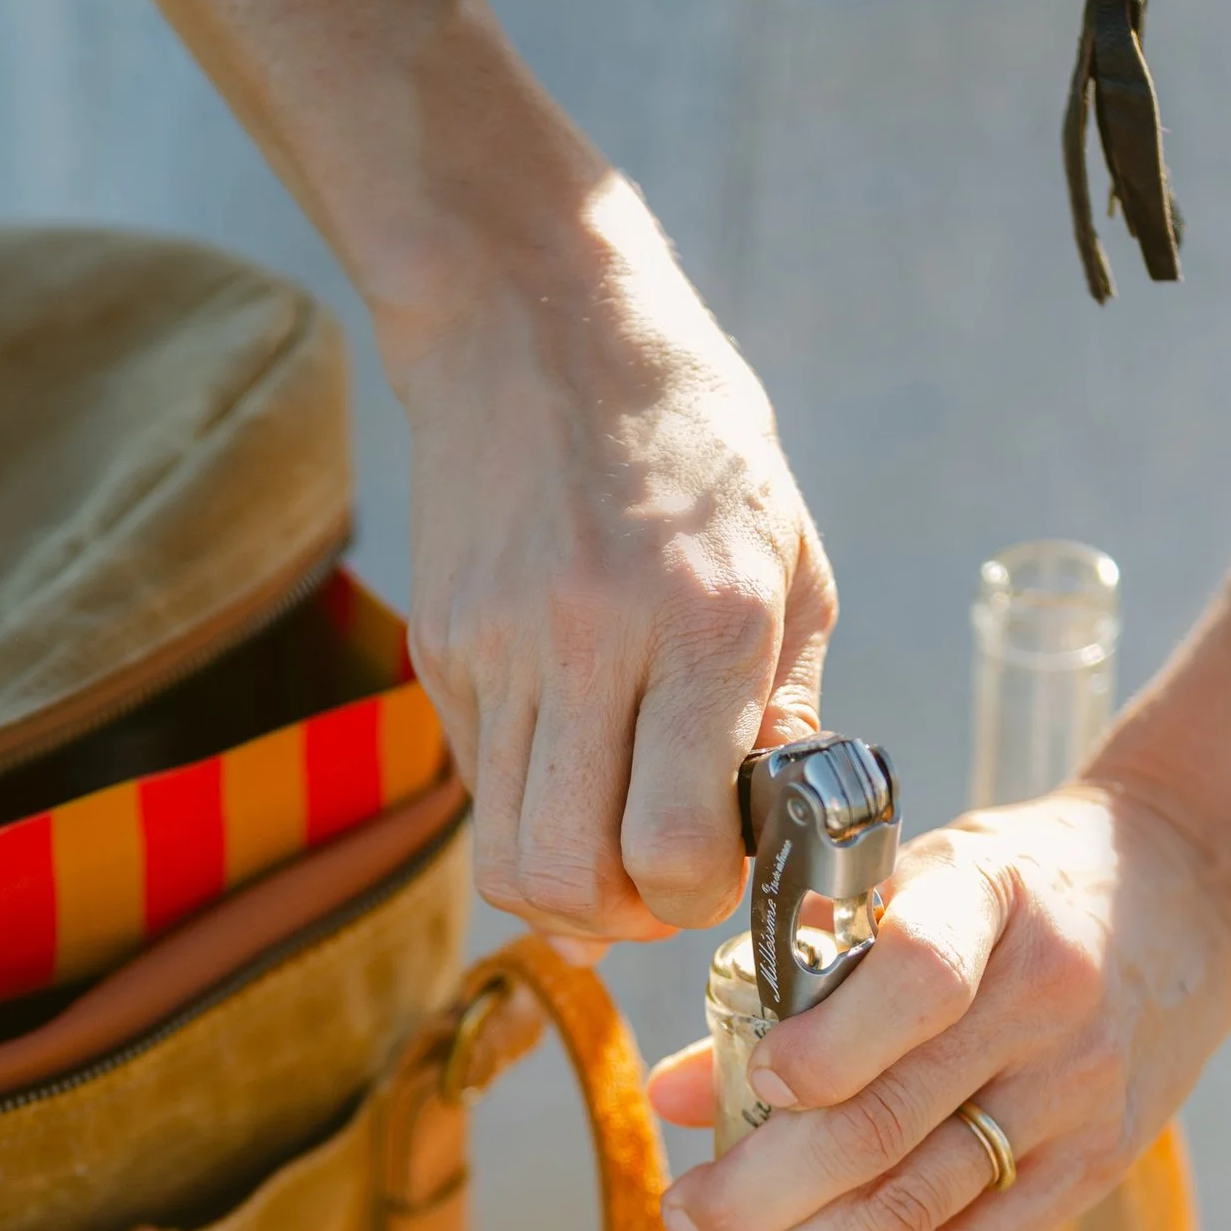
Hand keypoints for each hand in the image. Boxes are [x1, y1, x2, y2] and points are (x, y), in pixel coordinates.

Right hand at [386, 177, 836, 942]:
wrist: (535, 317)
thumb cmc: (691, 435)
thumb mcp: (790, 558)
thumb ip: (790, 709)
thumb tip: (778, 839)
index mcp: (701, 622)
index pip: (675, 847)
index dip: (704, 892)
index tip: (728, 860)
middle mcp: (589, 644)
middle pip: (572, 880)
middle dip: (630, 914)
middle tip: (667, 875)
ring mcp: (497, 651)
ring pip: (508, 859)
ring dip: (570, 885)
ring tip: (616, 840)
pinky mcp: (440, 648)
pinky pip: (480, 787)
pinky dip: (529, 808)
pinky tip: (572, 756)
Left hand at [649, 774, 1230, 1230]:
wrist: (1189, 889)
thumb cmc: (1016, 884)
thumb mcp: (915, 882)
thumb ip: (795, 976)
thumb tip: (671, 1095)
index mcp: (988, 902)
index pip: (920, 977)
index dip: (832, 1041)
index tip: (760, 1080)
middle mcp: (1042, 1006)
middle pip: (889, 1123)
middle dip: (764, 1192)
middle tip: (679, 1225)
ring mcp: (1072, 1099)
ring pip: (915, 1209)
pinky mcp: (1086, 1171)